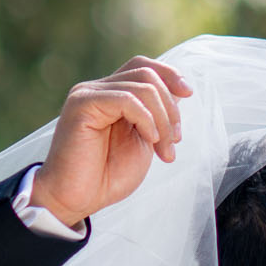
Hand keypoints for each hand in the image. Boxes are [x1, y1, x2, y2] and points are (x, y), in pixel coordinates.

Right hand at [29, 56, 192, 228]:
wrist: (77, 198)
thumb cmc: (107, 175)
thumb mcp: (144, 140)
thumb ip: (157, 116)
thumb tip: (179, 92)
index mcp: (112, 95)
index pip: (142, 66)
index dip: (169, 75)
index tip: (188, 94)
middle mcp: (98, 89)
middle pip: (147, 74)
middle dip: (171, 108)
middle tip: (175, 141)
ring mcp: (88, 94)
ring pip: (142, 86)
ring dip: (163, 120)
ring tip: (164, 150)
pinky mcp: (81, 105)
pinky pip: (126, 99)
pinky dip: (146, 119)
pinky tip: (149, 139)